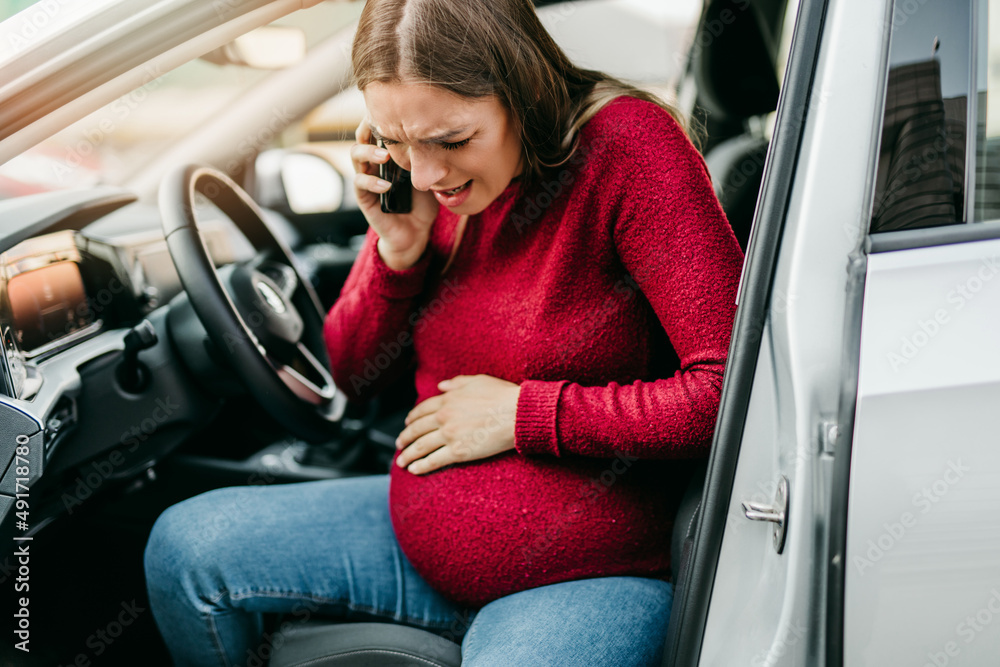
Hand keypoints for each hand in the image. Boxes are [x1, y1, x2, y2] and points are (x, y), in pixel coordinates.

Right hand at [351, 118, 438, 269]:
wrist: (415, 232)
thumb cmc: (423, 200)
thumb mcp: (430, 173)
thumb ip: (430, 154)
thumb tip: (443, 132)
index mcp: (388, 152)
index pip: (379, 127)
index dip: (381, 115)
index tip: (392, 105)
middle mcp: (374, 161)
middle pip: (362, 135)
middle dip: (370, 127)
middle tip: (384, 126)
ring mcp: (367, 177)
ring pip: (356, 155)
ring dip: (369, 152)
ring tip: (385, 155)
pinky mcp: (364, 197)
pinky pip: (360, 184)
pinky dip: (372, 182)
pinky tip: (387, 186)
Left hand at [394, 374, 520, 474]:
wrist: (517, 413)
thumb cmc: (502, 395)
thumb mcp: (478, 381)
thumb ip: (457, 382)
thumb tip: (442, 385)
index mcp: (448, 399)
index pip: (422, 410)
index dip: (411, 418)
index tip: (406, 424)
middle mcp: (444, 417)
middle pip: (417, 429)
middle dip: (404, 438)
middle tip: (399, 445)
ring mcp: (450, 435)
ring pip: (421, 446)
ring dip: (408, 455)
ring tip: (401, 462)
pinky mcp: (458, 452)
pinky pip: (434, 460)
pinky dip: (421, 466)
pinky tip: (414, 470)